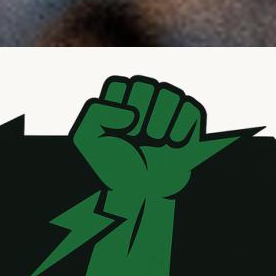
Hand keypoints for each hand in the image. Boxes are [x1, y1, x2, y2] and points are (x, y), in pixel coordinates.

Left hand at [68, 74, 212, 230]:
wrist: (137, 190)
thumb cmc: (110, 163)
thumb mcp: (86, 139)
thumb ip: (96, 113)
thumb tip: (133, 114)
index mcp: (119, 94)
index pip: (119, 86)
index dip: (114, 114)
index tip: (112, 134)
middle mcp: (144, 93)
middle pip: (144, 85)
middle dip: (135, 119)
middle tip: (135, 139)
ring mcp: (168, 103)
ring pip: (168, 93)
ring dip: (157, 123)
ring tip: (153, 142)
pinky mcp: (189, 116)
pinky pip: (189, 108)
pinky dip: (179, 128)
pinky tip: (172, 143)